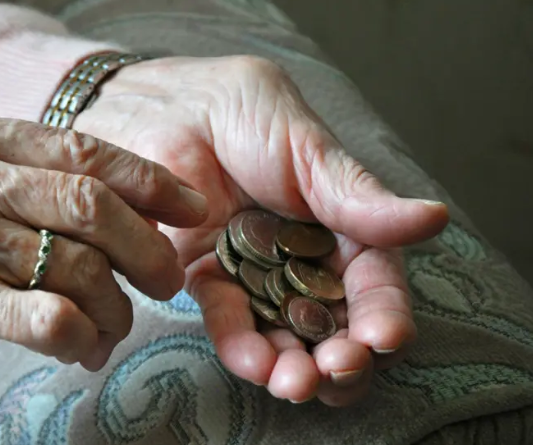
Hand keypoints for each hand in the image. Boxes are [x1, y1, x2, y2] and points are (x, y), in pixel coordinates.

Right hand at [0, 105, 207, 409]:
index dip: (149, 179)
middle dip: (149, 248)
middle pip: (91, 204)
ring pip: (82, 267)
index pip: (81, 148)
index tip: (192, 207)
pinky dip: (85, 335)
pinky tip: (80, 345)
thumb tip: (145, 206)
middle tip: (168, 281)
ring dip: (115, 306)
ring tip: (110, 325)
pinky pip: (55, 317)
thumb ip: (36, 180)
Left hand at [73, 56, 449, 405]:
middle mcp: (303, 260)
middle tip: (336, 370)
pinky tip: (254, 362)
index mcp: (341, 227)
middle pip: (333, 324)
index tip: (384, 337)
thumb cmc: (243, 113)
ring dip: (294, 366)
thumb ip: (357, 195)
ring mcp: (256, 276)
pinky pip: (229, 320)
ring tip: (294, 383)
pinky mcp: (208, 280)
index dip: (383, 313)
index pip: (373, 282)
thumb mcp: (306, 147)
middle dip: (341, 357)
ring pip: (284, 335)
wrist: (166, 108)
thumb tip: (433, 219)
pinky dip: (242, 346)